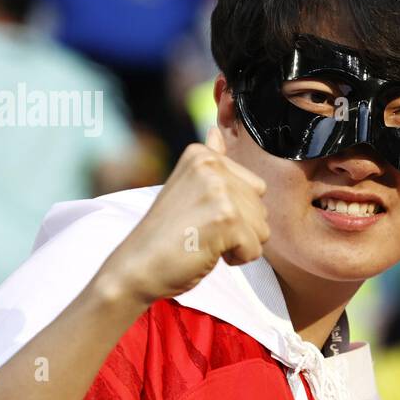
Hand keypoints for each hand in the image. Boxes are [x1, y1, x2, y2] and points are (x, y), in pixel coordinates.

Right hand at [98, 126, 269, 307]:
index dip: (236, 211)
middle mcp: (211, 166)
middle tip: (201, 231)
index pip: (255, 187)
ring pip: (262, 229)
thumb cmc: (166, 234)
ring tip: (204, 240)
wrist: (137, 267)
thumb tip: (216, 132)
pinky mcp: (226, 218)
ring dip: (238, 245)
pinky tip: (207, 252)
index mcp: (202, 156)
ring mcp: (219, 191)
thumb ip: (210, 162)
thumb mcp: (188, 189)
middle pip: (262, 208)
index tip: (201, 215)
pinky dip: (236, 259)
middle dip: (240, 229)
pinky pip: (255, 249)